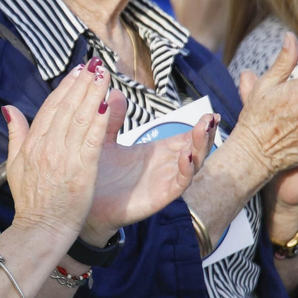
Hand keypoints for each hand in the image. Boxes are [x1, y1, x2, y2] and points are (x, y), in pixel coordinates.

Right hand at [2, 60, 112, 242]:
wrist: (41, 228)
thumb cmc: (30, 200)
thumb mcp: (14, 164)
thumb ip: (16, 133)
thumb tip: (9, 108)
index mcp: (32, 144)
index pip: (51, 107)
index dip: (65, 87)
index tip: (77, 71)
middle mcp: (47, 146)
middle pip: (67, 107)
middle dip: (82, 84)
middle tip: (94, 65)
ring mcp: (65, 156)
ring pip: (81, 117)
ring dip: (93, 93)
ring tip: (103, 75)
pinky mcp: (82, 169)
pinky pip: (93, 138)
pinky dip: (101, 119)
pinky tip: (108, 103)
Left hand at [84, 95, 214, 239]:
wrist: (86, 205)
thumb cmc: (98, 175)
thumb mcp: (105, 141)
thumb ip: (112, 118)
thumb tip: (115, 92)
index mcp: (156, 152)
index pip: (185, 137)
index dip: (199, 127)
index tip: (210, 114)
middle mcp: (165, 166)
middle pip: (194, 149)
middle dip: (205, 134)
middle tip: (211, 118)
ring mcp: (164, 181)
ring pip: (192, 164)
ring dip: (200, 147)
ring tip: (204, 130)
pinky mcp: (159, 197)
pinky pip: (178, 184)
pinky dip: (186, 171)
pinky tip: (186, 157)